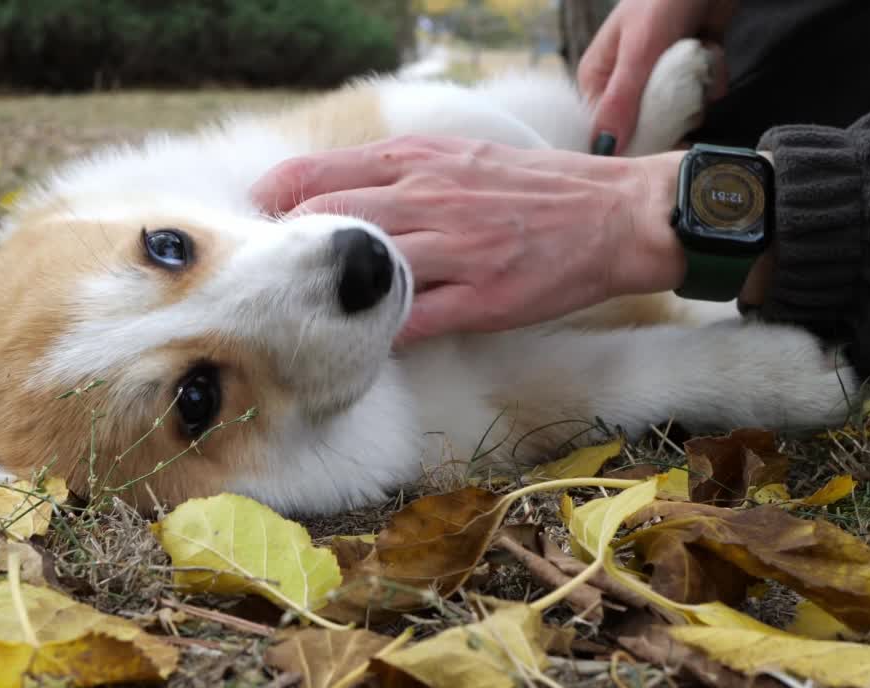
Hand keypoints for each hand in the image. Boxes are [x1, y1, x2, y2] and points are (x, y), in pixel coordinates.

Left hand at [250, 135, 687, 345]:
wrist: (617, 215)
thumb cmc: (535, 190)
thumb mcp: (459, 158)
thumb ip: (398, 174)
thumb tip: (336, 199)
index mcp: (418, 159)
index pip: (316, 173)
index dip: (271, 203)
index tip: (252, 228)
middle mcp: (428, 197)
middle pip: (325, 219)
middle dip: (282, 252)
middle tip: (262, 281)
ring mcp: (455, 249)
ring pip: (362, 267)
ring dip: (323, 294)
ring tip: (297, 317)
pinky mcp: (482, 297)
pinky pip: (411, 319)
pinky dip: (376, 334)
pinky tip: (355, 346)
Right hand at [578, 0, 734, 153]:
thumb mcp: (639, 52)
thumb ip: (622, 101)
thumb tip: (604, 149)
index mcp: (597, 78)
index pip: (604, 130)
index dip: (628, 144)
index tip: (654, 149)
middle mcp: (624, 82)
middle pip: (644, 126)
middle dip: (671, 114)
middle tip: (685, 96)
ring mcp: (658, 77)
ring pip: (677, 113)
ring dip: (697, 93)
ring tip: (700, 62)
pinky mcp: (688, 70)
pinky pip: (700, 95)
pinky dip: (713, 76)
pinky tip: (712, 51)